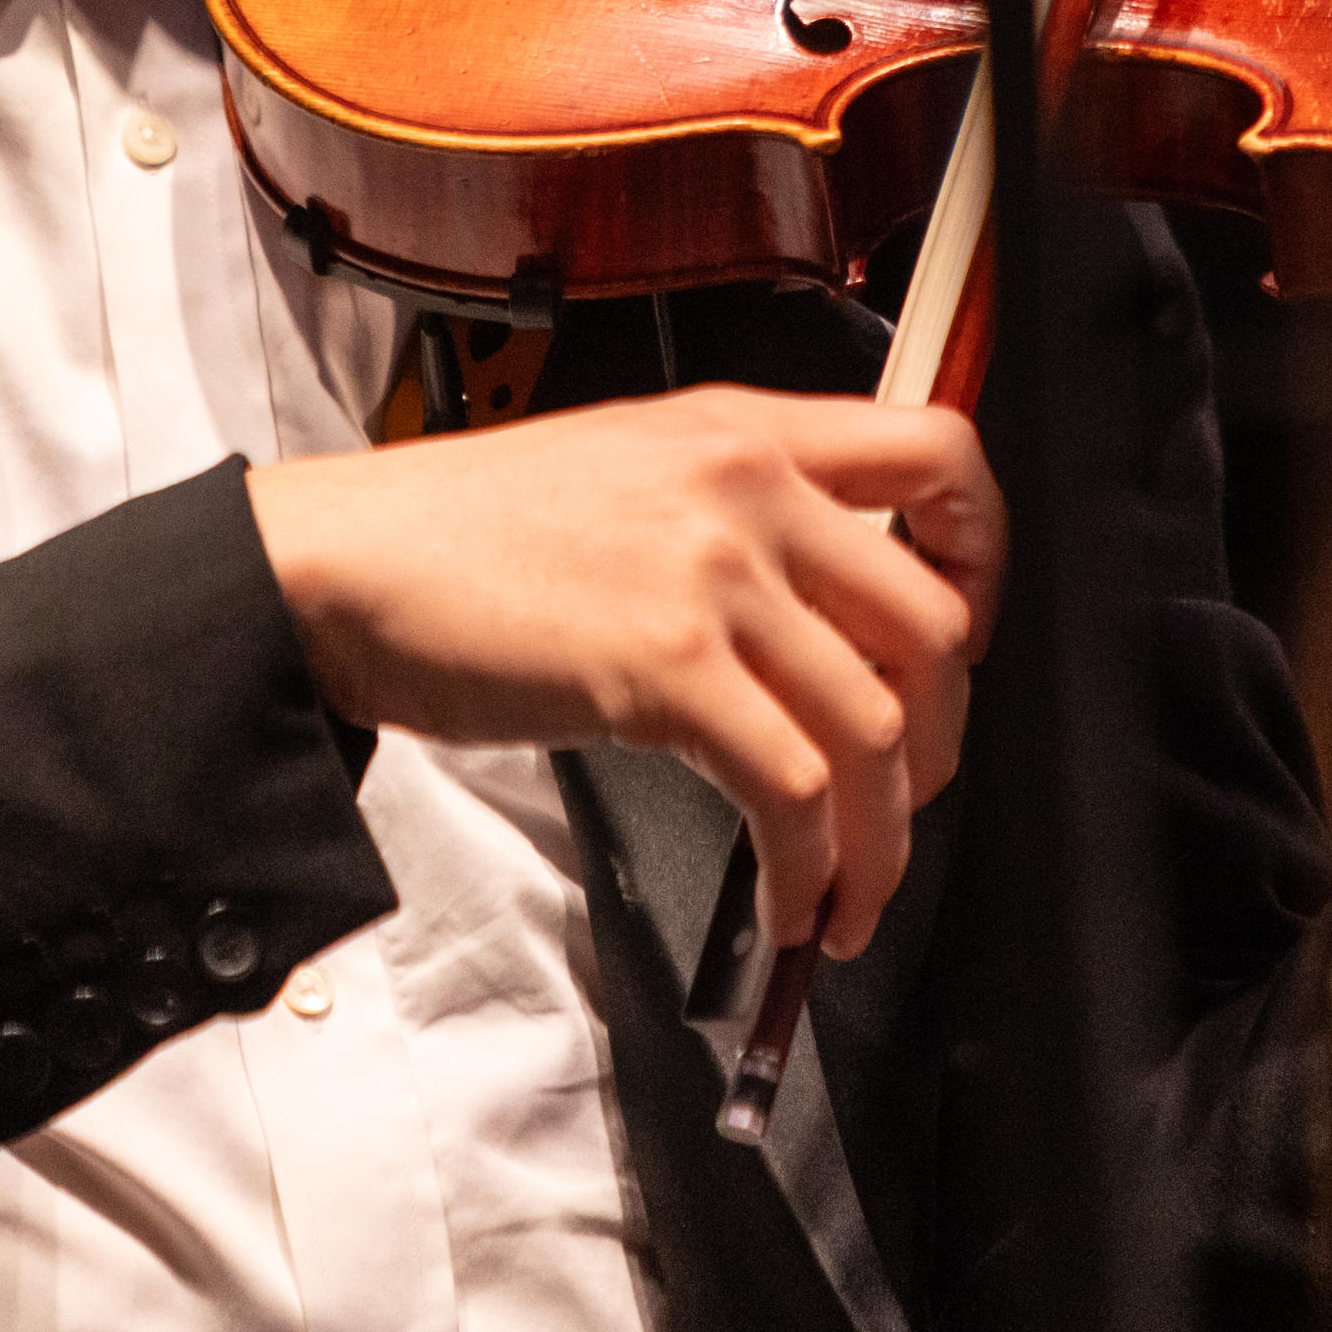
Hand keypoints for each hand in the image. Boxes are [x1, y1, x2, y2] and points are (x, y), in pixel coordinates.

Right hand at [244, 387, 1004, 959]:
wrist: (344, 565)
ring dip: (881, 839)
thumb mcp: (628, 469)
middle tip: (901, 801)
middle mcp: (748, 485)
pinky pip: (793, 789)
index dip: (986, 556)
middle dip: (941, 742)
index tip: (969, 634)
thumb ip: (735, 512)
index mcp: (746, 429)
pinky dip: (809, 867)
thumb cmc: (463, 535)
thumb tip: (827, 620)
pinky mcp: (666, 665)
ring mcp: (713, 573)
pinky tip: (786, 902)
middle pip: (934, 621)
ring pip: (878, 724)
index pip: (941, 451)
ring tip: (847, 893)